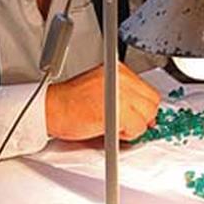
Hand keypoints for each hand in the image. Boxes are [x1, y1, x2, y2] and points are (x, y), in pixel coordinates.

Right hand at [45, 61, 160, 141]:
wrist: (51, 108)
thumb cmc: (71, 103)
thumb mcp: (101, 88)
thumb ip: (124, 94)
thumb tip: (144, 110)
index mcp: (118, 70)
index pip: (148, 91)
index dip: (143, 108)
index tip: (137, 116)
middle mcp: (121, 77)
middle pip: (152, 102)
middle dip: (143, 117)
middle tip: (126, 124)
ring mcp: (120, 91)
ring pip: (147, 115)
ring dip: (135, 126)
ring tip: (116, 126)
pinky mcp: (117, 109)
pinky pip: (137, 127)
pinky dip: (128, 134)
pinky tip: (112, 130)